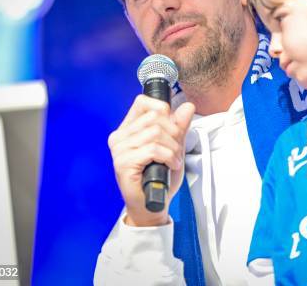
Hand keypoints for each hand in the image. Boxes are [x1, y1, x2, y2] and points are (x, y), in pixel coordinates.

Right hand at [108, 94, 194, 225]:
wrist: (152, 205)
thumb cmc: (160, 177)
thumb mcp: (173, 147)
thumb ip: (179, 126)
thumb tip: (187, 106)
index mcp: (128, 129)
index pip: (143, 102)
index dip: (163, 110)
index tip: (172, 127)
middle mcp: (120, 137)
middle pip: (154, 118)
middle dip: (173, 133)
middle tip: (176, 149)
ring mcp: (119, 150)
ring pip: (155, 133)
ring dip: (172, 147)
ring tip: (174, 159)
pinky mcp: (123, 163)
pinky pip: (153, 149)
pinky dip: (168, 156)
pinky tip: (170, 165)